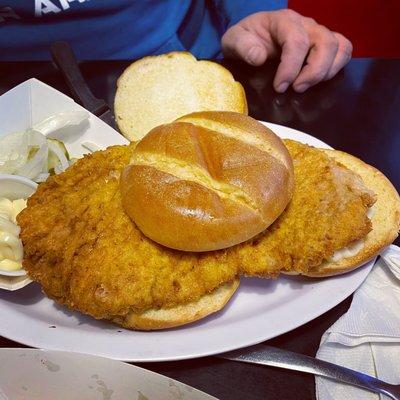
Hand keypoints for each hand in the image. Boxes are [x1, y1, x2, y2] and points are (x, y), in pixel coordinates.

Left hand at [221, 9, 351, 92]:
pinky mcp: (323, 46)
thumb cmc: (245, 40)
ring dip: (326, 71)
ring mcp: (317, 34)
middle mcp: (305, 24)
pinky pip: (343, 51)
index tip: (279, 87)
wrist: (250, 40)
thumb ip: (242, 46)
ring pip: (339, 46)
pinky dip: (336, 67)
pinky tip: (318, 81)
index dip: (291, 66)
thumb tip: (258, 57)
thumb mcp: (233, 41)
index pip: (296, 40)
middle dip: (313, 70)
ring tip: (305, 87)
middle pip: (325, 42)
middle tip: (296, 89)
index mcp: (283, 20)